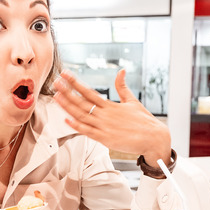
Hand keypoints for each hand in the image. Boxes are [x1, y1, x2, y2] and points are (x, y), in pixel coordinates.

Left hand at [53, 69, 170, 164]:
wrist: (153, 138)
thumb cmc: (144, 121)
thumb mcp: (132, 101)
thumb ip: (122, 87)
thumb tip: (121, 71)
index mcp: (111, 105)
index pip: (89, 91)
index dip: (75, 83)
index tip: (66, 75)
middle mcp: (106, 115)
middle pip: (82, 102)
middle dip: (67, 92)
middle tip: (56, 82)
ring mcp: (104, 127)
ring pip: (82, 115)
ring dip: (68, 106)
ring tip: (57, 97)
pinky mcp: (105, 139)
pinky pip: (88, 131)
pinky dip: (77, 126)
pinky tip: (67, 119)